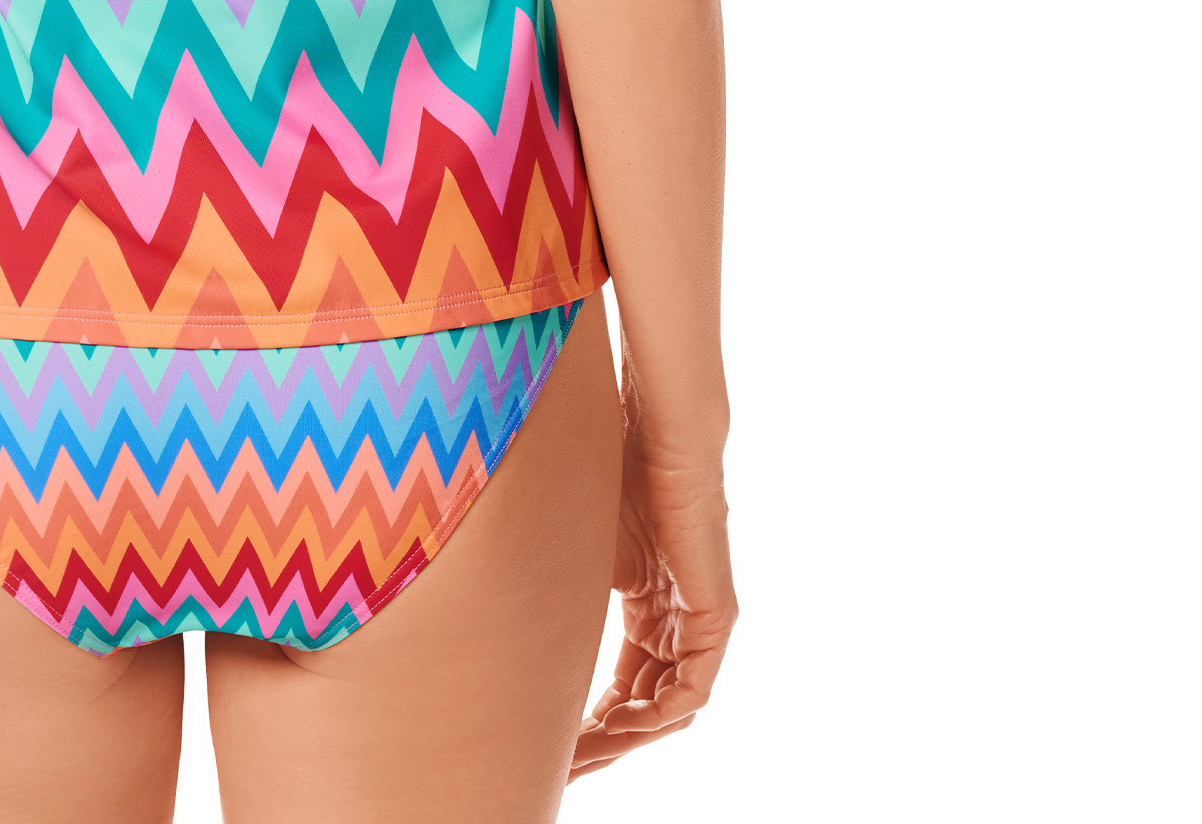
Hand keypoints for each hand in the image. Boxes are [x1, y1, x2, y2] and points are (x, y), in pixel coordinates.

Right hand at [568, 427, 735, 779]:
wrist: (660, 432)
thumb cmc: (613, 468)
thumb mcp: (573, 546)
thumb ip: (556, 588)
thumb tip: (486, 598)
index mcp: (650, 607)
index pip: (624, 684)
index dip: (588, 720)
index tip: (549, 746)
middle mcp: (677, 621)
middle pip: (642, 706)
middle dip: (600, 743)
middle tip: (558, 769)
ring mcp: (698, 622)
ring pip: (665, 708)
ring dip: (623, 740)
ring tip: (577, 757)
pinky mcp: (715, 617)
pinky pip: (691, 691)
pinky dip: (654, 717)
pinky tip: (616, 727)